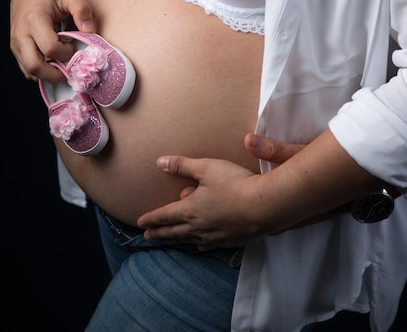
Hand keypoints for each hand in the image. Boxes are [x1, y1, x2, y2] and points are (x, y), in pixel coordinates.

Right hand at [10, 0, 95, 82]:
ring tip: (60, 62)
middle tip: (68, 67)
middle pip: (34, 66)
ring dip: (47, 74)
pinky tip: (51, 62)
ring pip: (29, 72)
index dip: (66, 52)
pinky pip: (26, 70)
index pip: (51, 49)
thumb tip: (90, 32)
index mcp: (33, 19)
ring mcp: (15, 43)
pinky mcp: (15, 49)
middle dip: (54, 73)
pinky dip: (40, 72)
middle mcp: (20, 34)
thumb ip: (82, 10)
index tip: (72, 43)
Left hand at [136, 134, 307, 248]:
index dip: (151, 218)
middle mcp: (199, 226)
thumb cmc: (235, 183)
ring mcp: (216, 236)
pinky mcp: (231, 240)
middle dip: (159, 233)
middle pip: (174, 232)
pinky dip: (201, 244)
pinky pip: (211, 244)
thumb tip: (159, 162)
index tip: (139, 223)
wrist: (267, 205)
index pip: (164, 216)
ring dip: (177, 240)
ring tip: (170, 241)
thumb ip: (181, 166)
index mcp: (190, 210)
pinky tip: (201, 245)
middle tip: (147, 237)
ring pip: (190, 239)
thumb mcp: (206, 168)